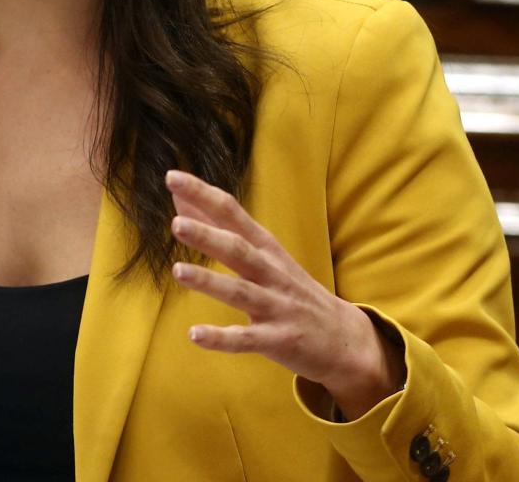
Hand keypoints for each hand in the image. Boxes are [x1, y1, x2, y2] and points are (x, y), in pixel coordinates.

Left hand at [165, 169, 402, 420]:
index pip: (233, 214)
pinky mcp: (278, 340)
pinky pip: (247, 339)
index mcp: (266, 248)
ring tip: (178, 270)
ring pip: (241, 292)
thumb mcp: (263, 254)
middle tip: (176, 222)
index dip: (204, 195)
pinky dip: (222, 337)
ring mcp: (277, 306)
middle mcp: (272, 273)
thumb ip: (221, 228)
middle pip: (239, 250)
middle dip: (209, 235)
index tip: (173, 177)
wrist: (345, 338)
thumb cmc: (291, 289)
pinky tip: (195, 334)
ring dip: (210, 281)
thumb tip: (182, 200)